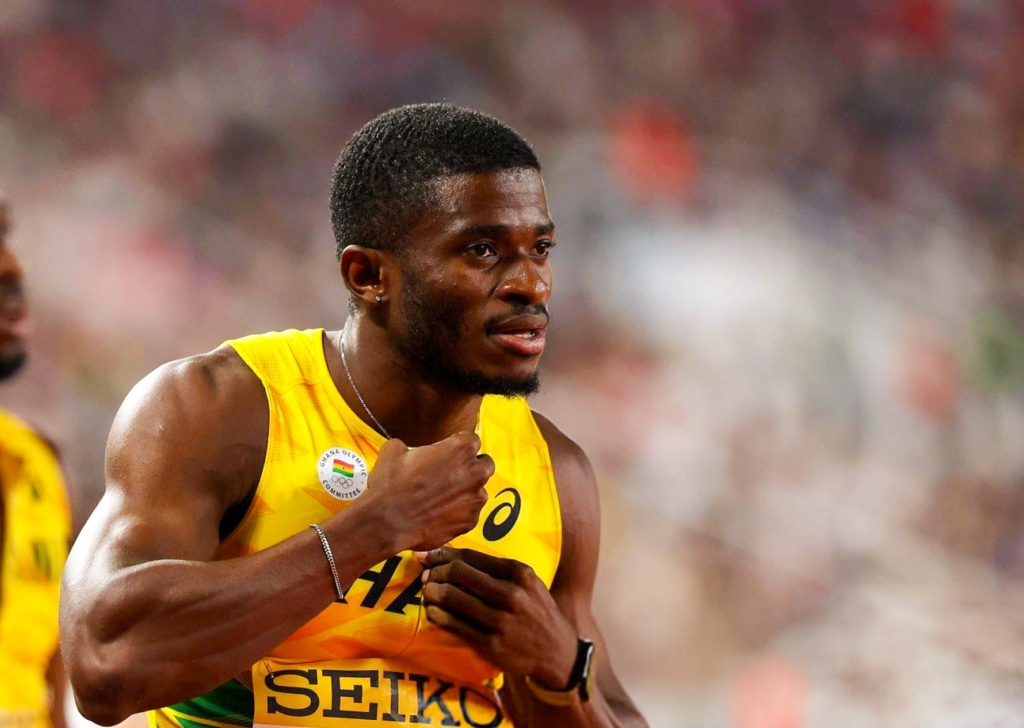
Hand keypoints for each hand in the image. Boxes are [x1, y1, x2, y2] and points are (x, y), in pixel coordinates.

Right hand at [354, 434, 494, 552]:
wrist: (387, 521)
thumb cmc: (391, 484)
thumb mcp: (394, 450)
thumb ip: (411, 445)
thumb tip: (406, 449)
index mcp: (461, 449)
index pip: (472, 440)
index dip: (460, 445)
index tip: (450, 452)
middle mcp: (475, 472)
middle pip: (485, 464)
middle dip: (472, 467)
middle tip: (452, 473)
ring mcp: (476, 499)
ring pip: (479, 491)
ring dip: (466, 492)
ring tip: (442, 498)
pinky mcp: (470, 521)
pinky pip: (470, 513)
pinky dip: (459, 513)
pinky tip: (440, 514)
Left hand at [419, 546, 578, 688]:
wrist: (556, 651)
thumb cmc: (537, 611)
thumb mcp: (528, 583)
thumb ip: (498, 569)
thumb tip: (455, 556)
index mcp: (519, 574)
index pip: (472, 556)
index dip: (446, 554)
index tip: (430, 555)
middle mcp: (511, 595)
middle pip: (460, 573)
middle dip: (436, 571)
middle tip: (426, 574)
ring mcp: (500, 621)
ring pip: (454, 598)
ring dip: (432, 592)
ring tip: (427, 591)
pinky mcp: (490, 644)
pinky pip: (454, 624)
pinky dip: (438, 614)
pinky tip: (432, 610)